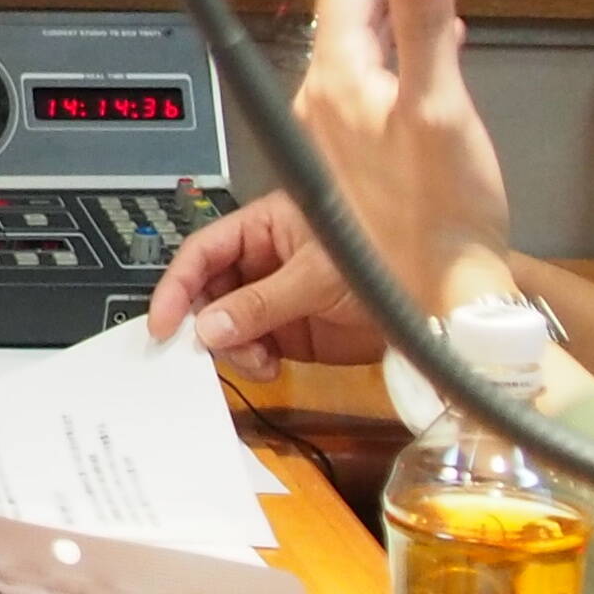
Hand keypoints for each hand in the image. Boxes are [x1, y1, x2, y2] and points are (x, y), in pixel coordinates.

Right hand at [145, 190, 386, 368]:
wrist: (432, 307)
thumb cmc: (386, 261)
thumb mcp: (317, 277)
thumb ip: (261, 303)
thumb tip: (211, 328)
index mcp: (266, 226)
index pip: (204, 250)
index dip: (178, 283)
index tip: (162, 321)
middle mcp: (265, 260)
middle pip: (208, 290)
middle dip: (205, 321)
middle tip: (205, 347)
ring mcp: (276, 297)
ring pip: (226, 324)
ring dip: (231, 346)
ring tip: (256, 359)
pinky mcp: (291, 331)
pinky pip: (251, 347)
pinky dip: (251, 362)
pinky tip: (269, 366)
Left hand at [151, 0, 516, 351]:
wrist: (442, 295)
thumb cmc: (442, 218)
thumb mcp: (439, 110)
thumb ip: (422, 24)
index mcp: (340, 84)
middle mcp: (330, 101)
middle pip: (354, 3)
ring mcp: (347, 127)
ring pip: (370, 35)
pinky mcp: (370, 150)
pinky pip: (385, 69)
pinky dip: (411, 36)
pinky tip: (439, 34)